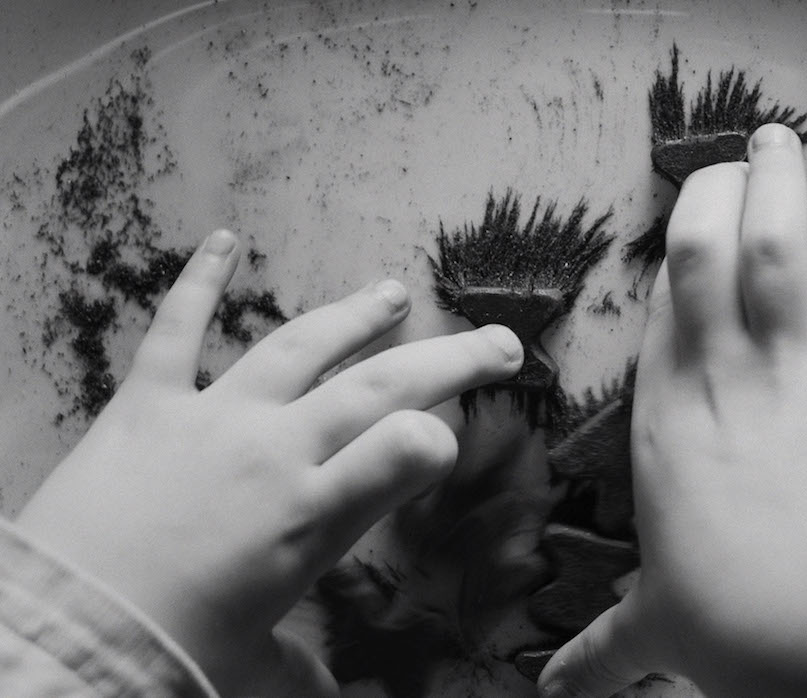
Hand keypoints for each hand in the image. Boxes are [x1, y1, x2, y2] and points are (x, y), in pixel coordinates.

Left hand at [15, 230, 523, 694]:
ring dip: (355, 316)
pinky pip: (178, 330)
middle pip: (379, 388)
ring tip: (394, 292)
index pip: (402, 455)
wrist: (61, 628)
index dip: (440, 437)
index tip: (454, 435)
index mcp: (309, 516)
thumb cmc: (168, 649)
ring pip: (300, 346)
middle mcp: (274, 452)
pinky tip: (226, 239)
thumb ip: (308, 663)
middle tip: (499, 343)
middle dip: (450, 360)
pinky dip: (201, 281)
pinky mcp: (150, 403)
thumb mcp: (257, 660)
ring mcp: (214, 418)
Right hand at [539, 124, 806, 695]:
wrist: (790, 626)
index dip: (674, 266)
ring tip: (780, 139)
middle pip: (700, 254)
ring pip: (775, 249)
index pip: (663, 315)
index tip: (685, 228)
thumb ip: (601, 655)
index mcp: (662, 418)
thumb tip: (548, 696)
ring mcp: (789, 368)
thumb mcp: (649, 632)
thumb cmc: (715, 623)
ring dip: (778, 185)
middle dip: (709, 197)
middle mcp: (716, 374)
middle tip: (724, 162)